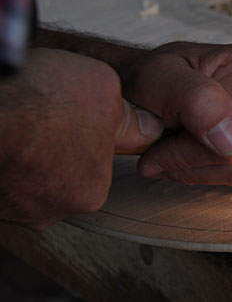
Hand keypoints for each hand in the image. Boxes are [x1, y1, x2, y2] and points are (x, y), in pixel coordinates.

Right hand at [0, 48, 162, 228]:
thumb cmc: (40, 98)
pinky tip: (3, 130)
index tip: (73, 118)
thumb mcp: (105, 91)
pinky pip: (1, 177)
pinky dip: (2, 156)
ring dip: (23, 155)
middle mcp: (49, 211)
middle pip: (59, 176)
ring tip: (19, 121)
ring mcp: (9, 209)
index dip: (86, 137)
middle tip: (44, 117)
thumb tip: (147, 128)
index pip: (96, 167)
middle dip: (54, 149)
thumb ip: (129, 118)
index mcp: (90, 192)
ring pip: (26, 178)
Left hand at [121, 42, 231, 187]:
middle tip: (165, 152)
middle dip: (198, 168)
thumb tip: (231, 141)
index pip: (230, 145)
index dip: (184, 156)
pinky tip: (211, 155)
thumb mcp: (154, 79)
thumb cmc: (157, 81)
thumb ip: (191, 100)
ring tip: (186, 153)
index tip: (155, 149)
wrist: (161, 82)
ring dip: (214, 174)